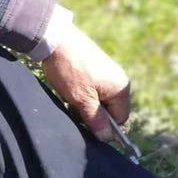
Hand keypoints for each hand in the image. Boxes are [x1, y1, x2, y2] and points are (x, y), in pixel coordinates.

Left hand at [42, 25, 130, 141]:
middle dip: (93, 112)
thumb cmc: (71, 70)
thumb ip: (96, 120)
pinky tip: (71, 85)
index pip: (120, 119)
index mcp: (121, 89)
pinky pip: (95, 88)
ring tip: (70, 93)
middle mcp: (120, 80)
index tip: (85, 122)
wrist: (56, 40)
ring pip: (100, 99)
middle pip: (111, 109)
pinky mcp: (99, 67)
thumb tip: (108, 138)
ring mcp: (110, 73)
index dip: (104, 125)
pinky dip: (83, 91)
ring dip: (86, 102)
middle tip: (74, 106)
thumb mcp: (82, 100)